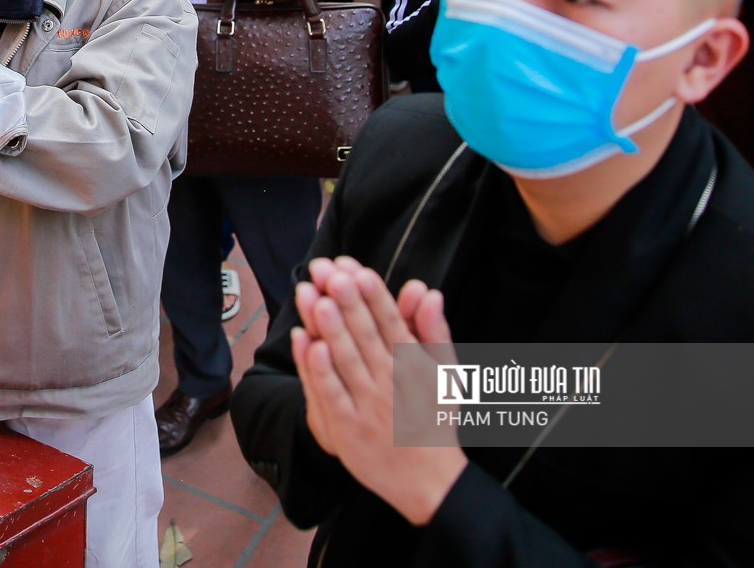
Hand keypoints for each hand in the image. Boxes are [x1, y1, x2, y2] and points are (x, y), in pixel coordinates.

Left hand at [293, 257, 466, 525]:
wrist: (430, 482)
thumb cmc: (435, 421)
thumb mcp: (445, 374)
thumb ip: (434, 331)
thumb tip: (428, 291)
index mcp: (414, 366)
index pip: (391, 323)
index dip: (374, 296)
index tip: (358, 270)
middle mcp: (391, 382)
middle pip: (365, 335)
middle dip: (346, 301)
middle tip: (329, 271)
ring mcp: (368, 405)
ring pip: (346, 360)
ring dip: (329, 328)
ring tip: (314, 297)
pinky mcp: (348, 428)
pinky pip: (332, 396)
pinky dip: (319, 371)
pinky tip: (307, 345)